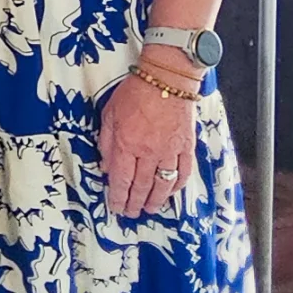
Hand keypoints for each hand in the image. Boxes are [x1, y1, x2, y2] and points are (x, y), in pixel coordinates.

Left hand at [100, 72, 196, 217]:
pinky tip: (171, 192)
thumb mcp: (109, 115)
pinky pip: (183, 172)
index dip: (119, 197)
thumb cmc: (134, 93)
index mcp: (127, 144)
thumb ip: (107, 143)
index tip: (117, 207)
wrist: (166, 78)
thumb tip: (106, 168)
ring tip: (150, 209)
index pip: (122, 180)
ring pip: (163, 184)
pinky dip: (177, 185)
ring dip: (156, 200)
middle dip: (135, 203)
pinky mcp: (186, 146)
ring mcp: (170, 151)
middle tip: (132, 214)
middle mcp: (149, 152)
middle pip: (142, 186)